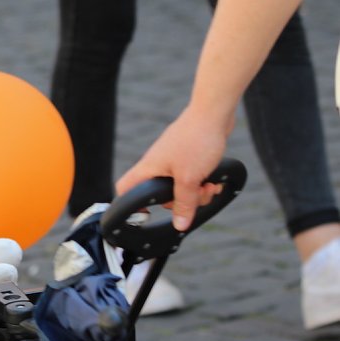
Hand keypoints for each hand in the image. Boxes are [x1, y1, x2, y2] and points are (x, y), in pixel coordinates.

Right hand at [116, 105, 231, 231]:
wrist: (213, 114)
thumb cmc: (195, 141)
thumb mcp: (190, 179)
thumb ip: (184, 203)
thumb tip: (180, 225)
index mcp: (148, 169)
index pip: (125, 188)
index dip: (129, 204)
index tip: (146, 215)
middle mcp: (157, 166)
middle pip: (161, 195)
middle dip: (182, 201)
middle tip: (196, 195)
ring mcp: (172, 161)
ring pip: (180, 188)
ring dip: (197, 193)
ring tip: (210, 185)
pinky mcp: (186, 157)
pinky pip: (191, 178)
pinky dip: (202, 182)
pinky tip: (214, 180)